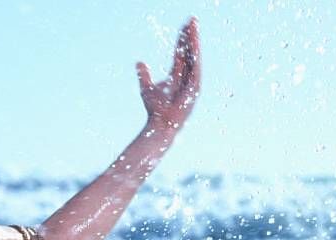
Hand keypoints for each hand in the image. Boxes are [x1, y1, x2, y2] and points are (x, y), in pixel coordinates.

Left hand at [136, 17, 200, 133]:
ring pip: (194, 57)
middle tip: (191, 20)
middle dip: (190, 36)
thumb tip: (139, 62)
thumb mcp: (147, 88)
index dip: (182, 39)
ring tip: (193, 28)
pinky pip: (196, 68)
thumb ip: (144, 75)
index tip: (185, 25)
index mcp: (178, 74)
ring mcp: (192, 81)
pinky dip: (196, 57)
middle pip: (190, 51)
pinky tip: (194, 45)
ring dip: (194, 43)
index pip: (181, 52)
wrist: (161, 123)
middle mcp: (187, 75)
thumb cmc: (155, 109)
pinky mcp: (195, 87)